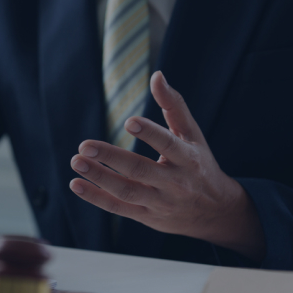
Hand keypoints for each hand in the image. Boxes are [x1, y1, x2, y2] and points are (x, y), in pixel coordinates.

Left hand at [69, 71, 264, 260]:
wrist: (215, 212)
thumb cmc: (199, 165)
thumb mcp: (193, 136)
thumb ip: (174, 106)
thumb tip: (157, 76)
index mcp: (188, 159)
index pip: (169, 144)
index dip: (150, 133)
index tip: (129, 121)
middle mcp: (174, 182)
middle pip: (140, 170)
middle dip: (111, 158)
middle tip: (84, 145)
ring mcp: (159, 202)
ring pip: (126, 191)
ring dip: (99, 178)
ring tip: (76, 161)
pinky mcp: (145, 216)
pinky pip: (118, 208)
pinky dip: (96, 198)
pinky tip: (76, 184)